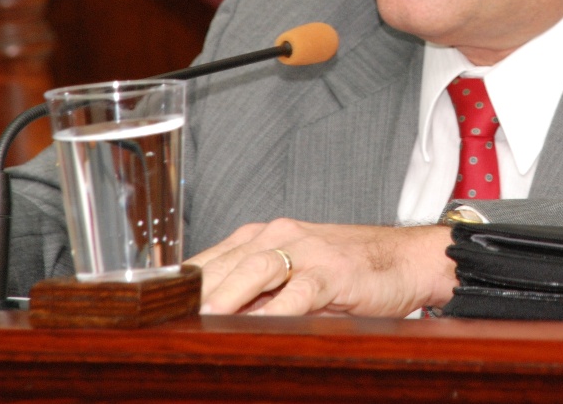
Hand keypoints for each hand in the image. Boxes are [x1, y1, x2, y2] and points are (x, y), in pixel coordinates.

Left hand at [186, 218, 455, 316]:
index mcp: (266, 235)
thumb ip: (258, 296)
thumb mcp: (297, 279)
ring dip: (226, 295)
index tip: (153, 311)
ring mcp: (308, 251)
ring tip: (202, 319)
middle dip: (195, 293)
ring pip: (256, 268)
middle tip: (165, 322)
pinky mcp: (333, 272)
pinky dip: (277, 309)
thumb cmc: (351, 272)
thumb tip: (212, 326)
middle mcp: (281, 235)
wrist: (409, 259)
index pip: (211, 258)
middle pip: (225, 262)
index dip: (181, 285)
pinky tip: (261, 326)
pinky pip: (299, 291)